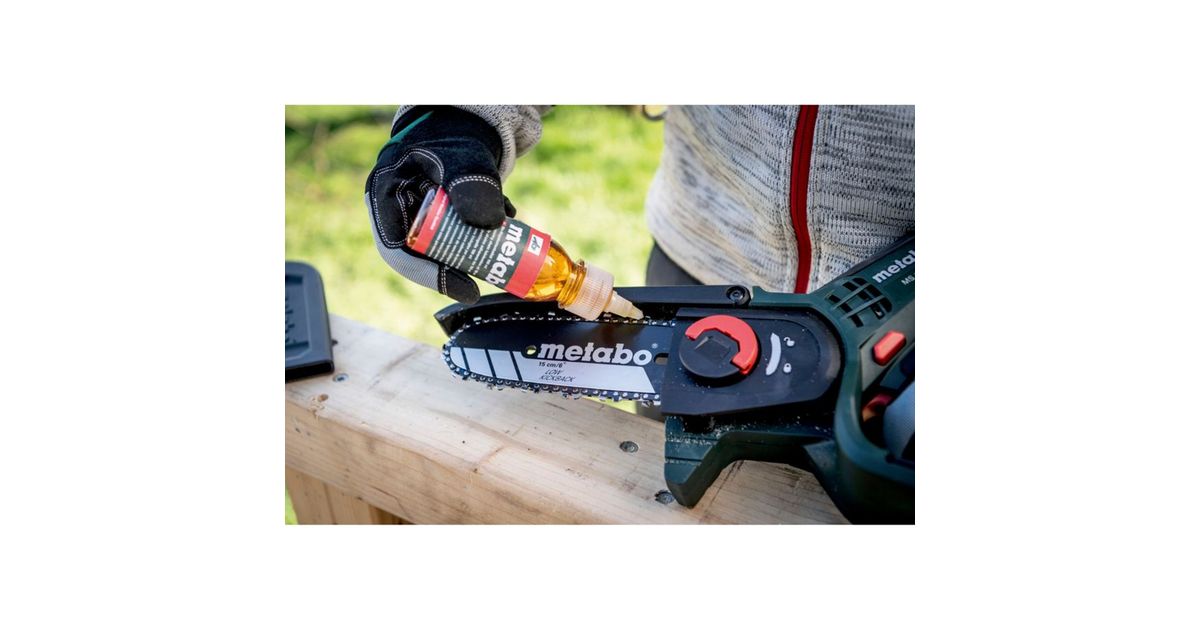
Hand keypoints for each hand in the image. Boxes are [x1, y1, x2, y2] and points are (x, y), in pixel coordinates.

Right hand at [365, 106, 517, 303]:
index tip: (465, 287)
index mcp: (384, 193)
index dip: (429, 274)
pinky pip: (455, 235)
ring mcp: (415, 212)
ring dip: (473, 250)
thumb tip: (488, 224)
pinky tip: (506, 218)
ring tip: (506, 238)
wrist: (463, 121)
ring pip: (440, 247)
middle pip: (419, 254)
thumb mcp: (463, 156)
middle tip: (491, 277)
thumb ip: (473, 183)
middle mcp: (395, 208)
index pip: (397, 249)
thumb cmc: (453, 133)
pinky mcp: (438, 214)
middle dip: (458, 266)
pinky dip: (481, 234)